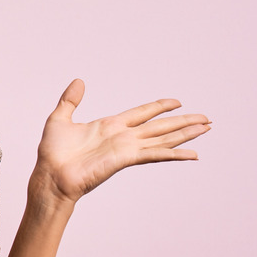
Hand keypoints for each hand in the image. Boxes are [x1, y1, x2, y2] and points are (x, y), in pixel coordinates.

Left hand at [31, 79, 209, 205]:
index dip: (160, 107)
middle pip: (160, 126)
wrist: (50, 175)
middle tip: (207, 118)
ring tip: (207, 128)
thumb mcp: (60, 118)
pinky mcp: (126, 159)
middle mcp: (123, 137)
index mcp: (110, 126)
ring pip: (163, 138)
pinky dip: (174, 153)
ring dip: (186, 133)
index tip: (177, 101)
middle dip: (183, 121)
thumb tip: (78, 80)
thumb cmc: (53, 153)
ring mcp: (126, 148)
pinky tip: (193, 153)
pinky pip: (155, 154)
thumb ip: (70, 100)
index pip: (142, 113)